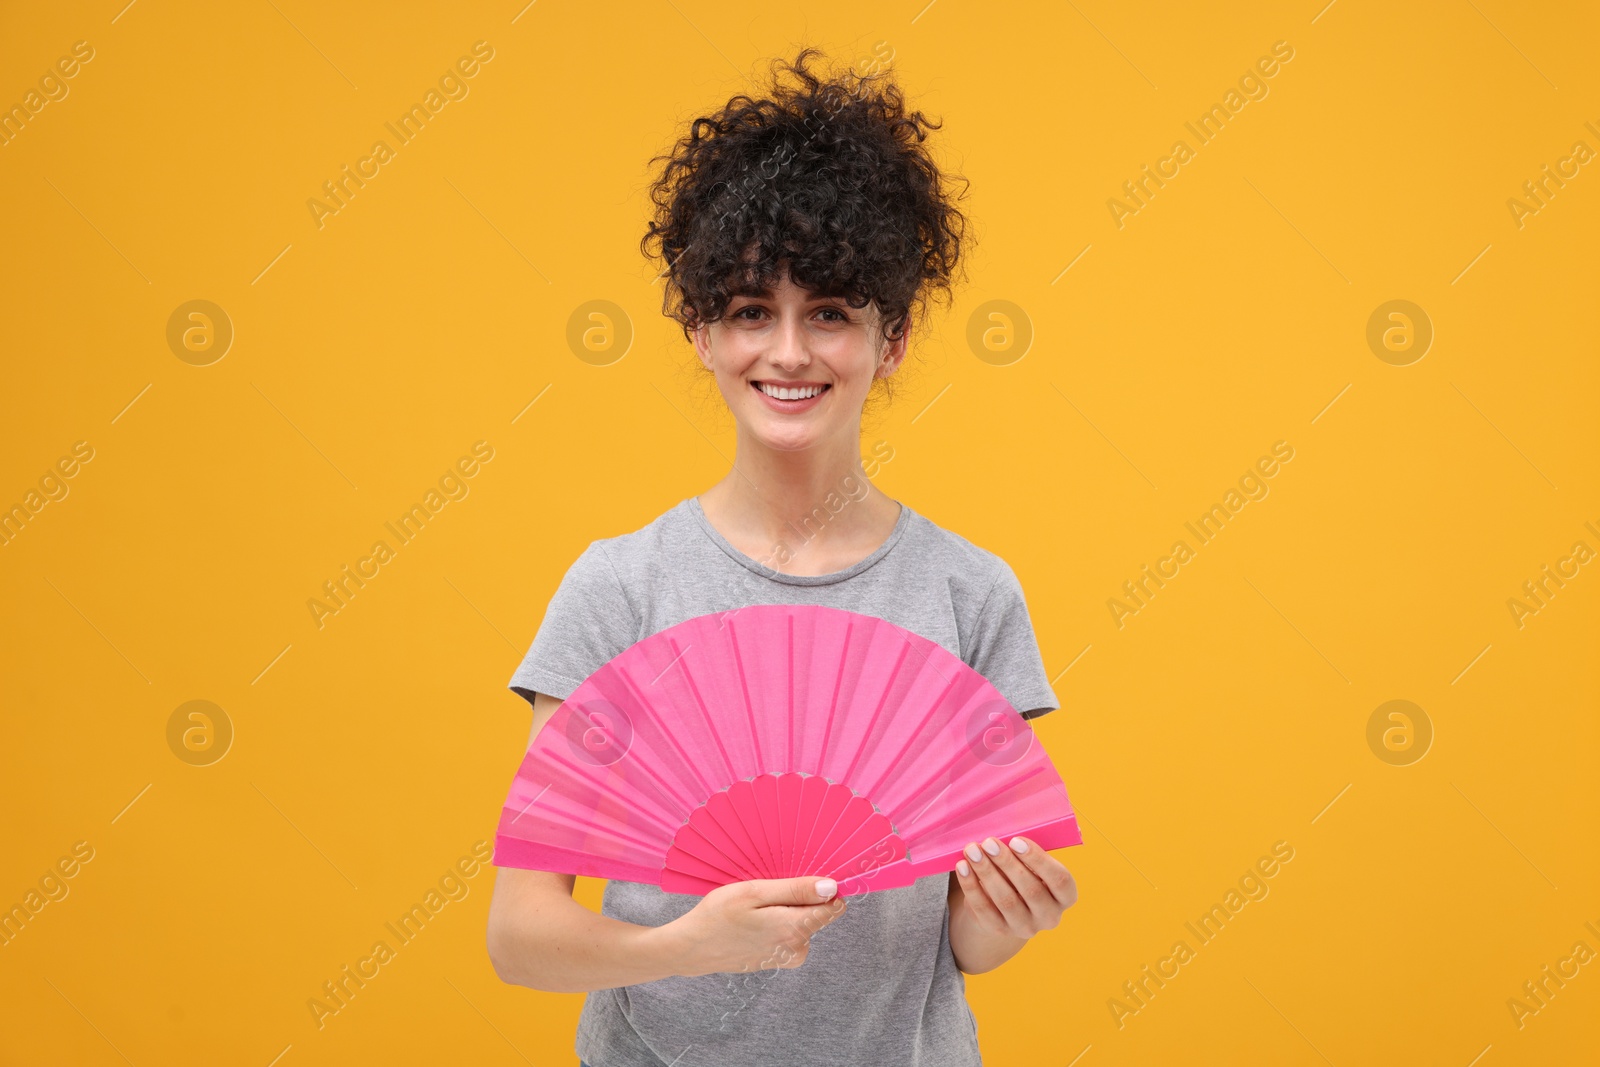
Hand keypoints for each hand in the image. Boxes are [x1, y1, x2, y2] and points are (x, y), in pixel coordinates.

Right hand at [661, 876, 846, 976]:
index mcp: (795, 929)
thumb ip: (796, 890)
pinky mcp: (778, 959)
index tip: (806, 877)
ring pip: (802, 922)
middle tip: (768, 889)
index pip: (835, 907)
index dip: (825, 888)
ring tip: (757, 905)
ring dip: (785, 909)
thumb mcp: (755, 893)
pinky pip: (789, 933)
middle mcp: (797, 947)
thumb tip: (832, 888)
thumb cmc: (718, 915)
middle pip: (817, 912)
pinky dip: (777, 922)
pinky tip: (754, 919)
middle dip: (799, 897)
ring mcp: (787, 957)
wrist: (692, 947)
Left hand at [952, 835, 1076, 938]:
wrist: (1003, 908)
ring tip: (972, 851)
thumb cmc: (1022, 875)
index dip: (1038, 859)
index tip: (1015, 840)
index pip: (1060, 879)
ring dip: (987, 872)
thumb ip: (1025, 852)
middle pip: (1031, 890)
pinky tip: (962, 867)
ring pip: (1006, 900)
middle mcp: (1049, 916)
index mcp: (1065, 896)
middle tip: (989, 842)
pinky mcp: (999, 930)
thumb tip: (1004, 831)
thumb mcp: (1031, 865)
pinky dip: (971, 886)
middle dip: (1007, 863)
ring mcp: (1025, 927)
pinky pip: (983, 909)